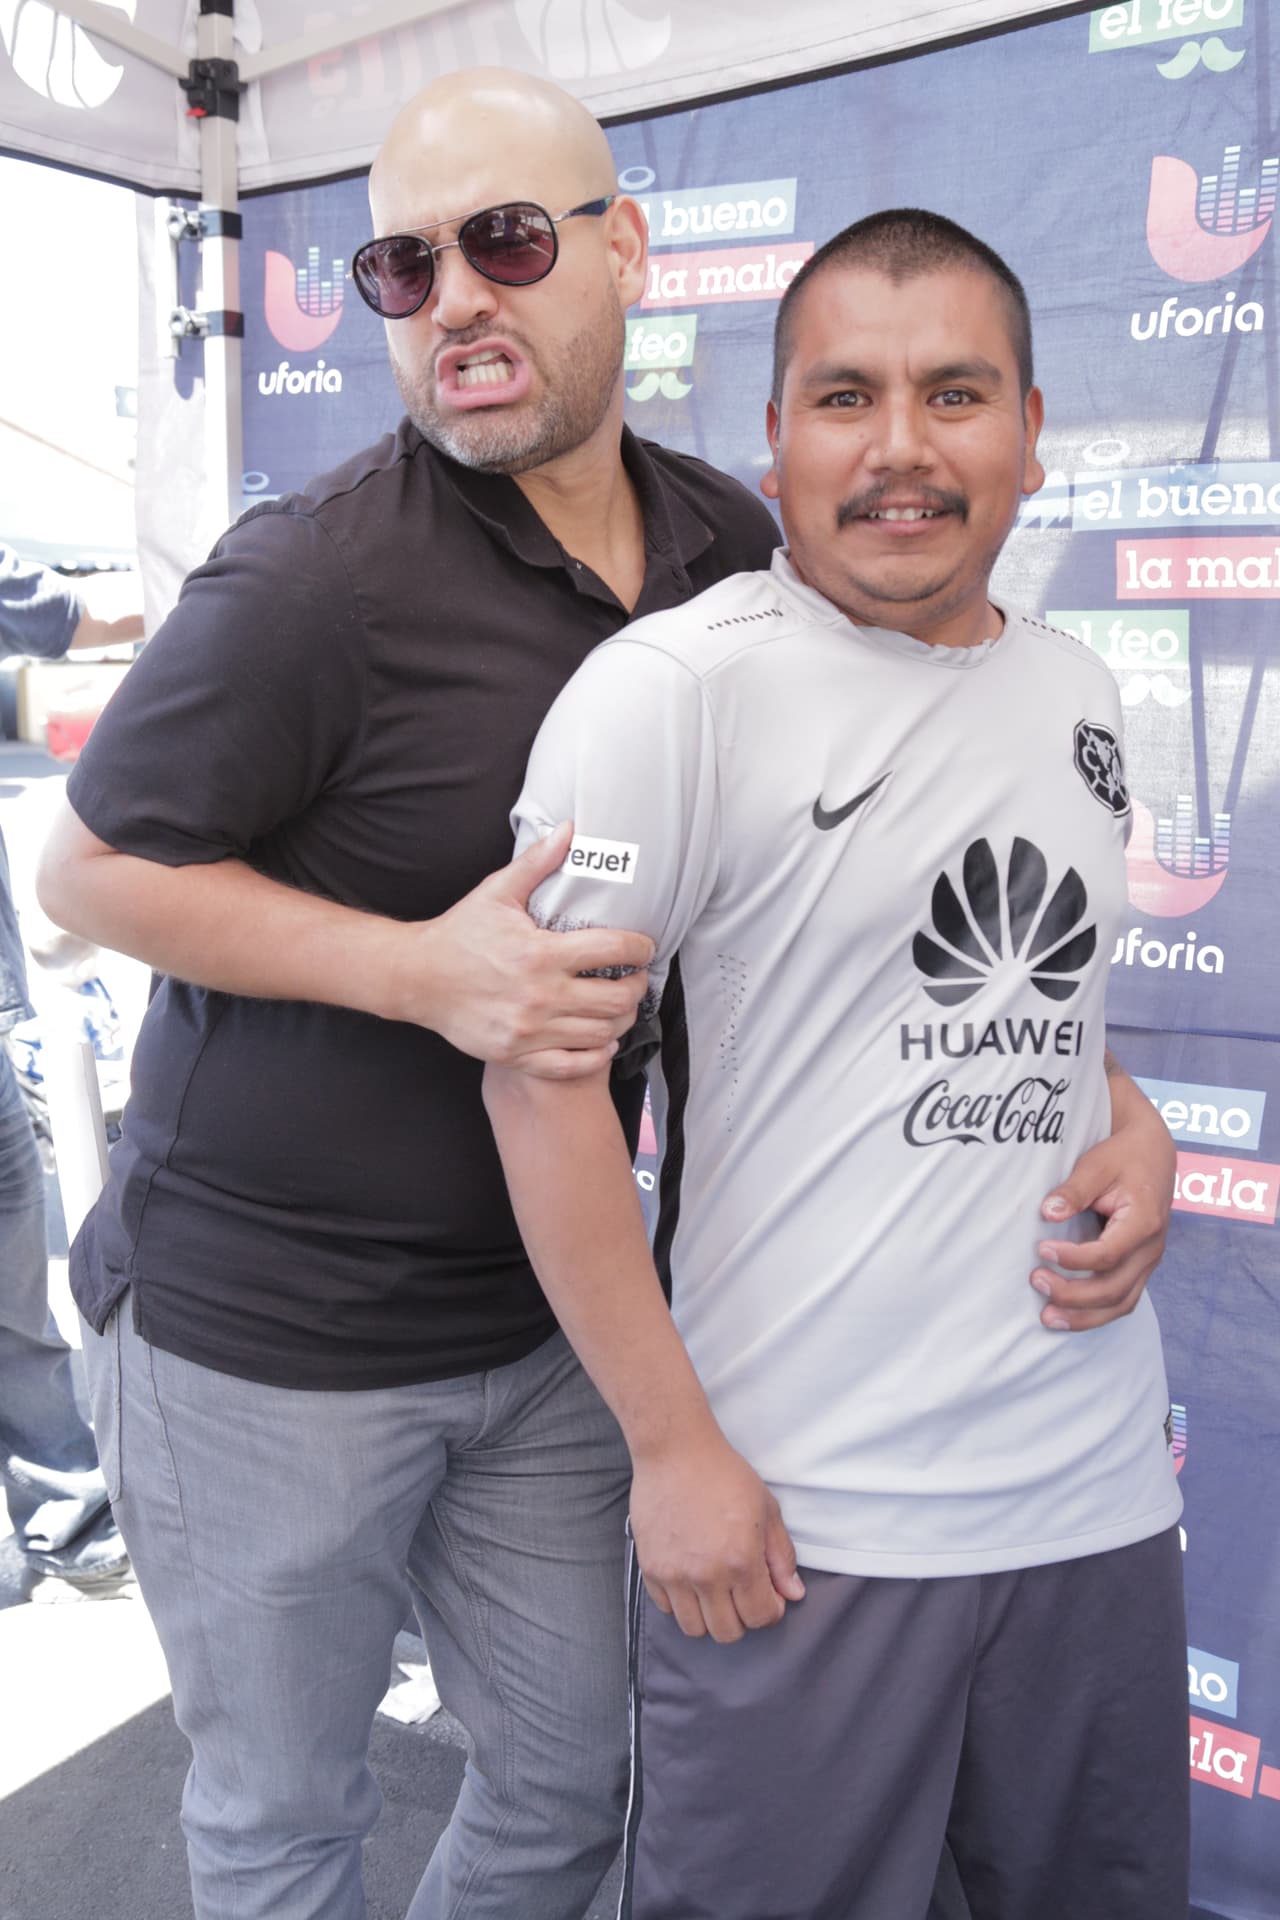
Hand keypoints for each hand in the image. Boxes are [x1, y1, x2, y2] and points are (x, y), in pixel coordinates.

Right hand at [394, 821, 654, 1075]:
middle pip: (616, 998)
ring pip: (601, 1033)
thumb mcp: (497, 893)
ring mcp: (530, 1029)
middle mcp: (540, 994)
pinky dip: (596, 1056)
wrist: (417, 978)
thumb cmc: (460, 934)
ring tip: (623, 1007)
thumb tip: (568, 828)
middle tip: (637, 979)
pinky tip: (603, 1042)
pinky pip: (571, 1065)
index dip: (640, 948)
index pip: (613, 950)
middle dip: (637, 987)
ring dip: (622, 1020)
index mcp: (541, 953)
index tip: (645, 947)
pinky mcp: (518, 1054)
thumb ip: (537, 862)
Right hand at [629, 1434, 805, 1643]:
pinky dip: (681, 1603)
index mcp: (741, 1561)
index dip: (771, 1610)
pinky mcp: (650, 1568)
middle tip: (742, 1593)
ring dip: (709, 1616)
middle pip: (727, 1632)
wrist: (675, 1452)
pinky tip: (690, 1578)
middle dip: (742, 1618)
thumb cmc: (724, 1474)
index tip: (768, 1595)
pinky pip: (666, 1609)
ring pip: (694, 1628)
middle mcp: (707, 1576)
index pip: (761, 1617)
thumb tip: (793, 1594)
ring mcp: (674, 1574)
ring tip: (714, 1590)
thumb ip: (781, 1557)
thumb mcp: (766, 1510)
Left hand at [1032, 1097, 1175, 1332]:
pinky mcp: (1140, 1267)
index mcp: (1144, 1222)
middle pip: (1114, 1288)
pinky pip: (1122, 1300)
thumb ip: (1073, 1190)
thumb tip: (1047, 1213)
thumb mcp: (1096, 1165)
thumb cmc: (1123, 1157)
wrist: (1153, 1154)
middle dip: (1073, 1295)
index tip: (1042, 1249)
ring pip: (1121, 1304)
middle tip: (1036, 1281)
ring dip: (1084, 1317)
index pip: (1108, 1254)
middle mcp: (1151, 1248)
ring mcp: (1148, 1261)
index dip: (1073, 1258)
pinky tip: (1067, 1316)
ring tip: (1047, 1318)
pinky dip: (1096, 1313)